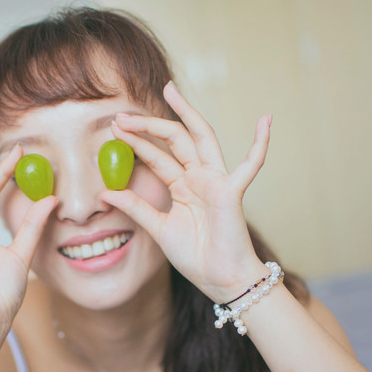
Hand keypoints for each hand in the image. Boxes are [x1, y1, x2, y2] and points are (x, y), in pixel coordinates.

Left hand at [100, 81, 270, 302]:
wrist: (219, 280)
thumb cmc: (195, 256)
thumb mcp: (158, 229)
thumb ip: (135, 208)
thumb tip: (105, 192)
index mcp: (183, 185)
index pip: (157, 155)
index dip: (137, 140)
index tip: (114, 128)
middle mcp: (199, 177)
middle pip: (174, 139)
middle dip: (149, 125)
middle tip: (121, 114)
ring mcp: (217, 181)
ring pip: (201, 139)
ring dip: (186, 114)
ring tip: (169, 91)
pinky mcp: (232, 192)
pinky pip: (250, 166)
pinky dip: (261, 144)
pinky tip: (266, 120)